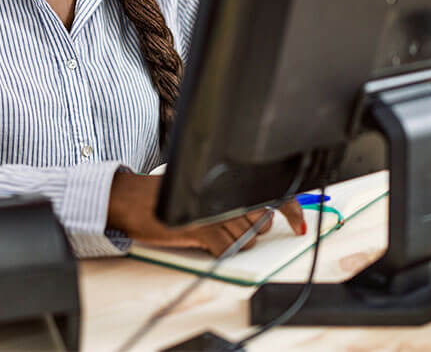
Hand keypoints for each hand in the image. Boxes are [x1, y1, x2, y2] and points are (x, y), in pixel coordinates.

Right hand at [107, 172, 305, 256]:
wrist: (131, 199)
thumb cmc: (162, 196)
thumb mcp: (201, 190)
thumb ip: (228, 198)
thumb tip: (261, 216)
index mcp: (224, 180)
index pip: (271, 192)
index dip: (291, 209)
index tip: (299, 226)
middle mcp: (223, 192)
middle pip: (261, 221)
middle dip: (253, 229)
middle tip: (232, 227)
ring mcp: (213, 210)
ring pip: (247, 237)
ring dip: (234, 241)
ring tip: (212, 232)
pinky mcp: (201, 228)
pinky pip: (227, 248)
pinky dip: (220, 250)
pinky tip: (206, 242)